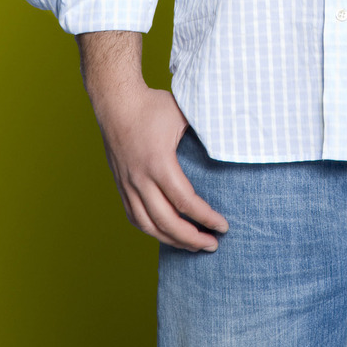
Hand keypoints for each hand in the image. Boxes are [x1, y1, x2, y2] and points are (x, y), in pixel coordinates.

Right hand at [93, 83, 228, 251]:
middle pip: (167, 222)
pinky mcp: (120, 185)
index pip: (185, 202)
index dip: (206, 218)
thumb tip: (230, 147)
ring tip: (192, 245)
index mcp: (159, 163)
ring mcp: (127, 184)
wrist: (116, 101)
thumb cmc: (152, 106)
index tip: (223, 226)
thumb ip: (204, 134)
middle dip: (192, 238)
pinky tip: (166, 233)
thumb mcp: (184, 115)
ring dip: (172, 240)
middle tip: (212, 245)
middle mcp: (140, 179)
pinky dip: (152, 230)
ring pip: (148, 225)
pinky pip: (134, 217)